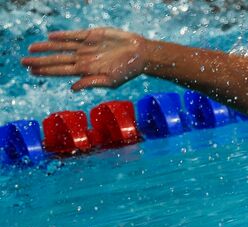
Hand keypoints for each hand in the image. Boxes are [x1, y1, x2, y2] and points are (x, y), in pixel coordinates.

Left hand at [21, 27, 147, 90]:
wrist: (140, 54)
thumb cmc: (128, 71)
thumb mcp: (110, 81)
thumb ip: (91, 83)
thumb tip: (72, 87)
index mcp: (86, 71)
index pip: (61, 71)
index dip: (46, 72)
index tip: (32, 73)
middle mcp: (83, 58)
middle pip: (57, 59)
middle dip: (40, 61)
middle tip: (23, 62)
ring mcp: (86, 46)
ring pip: (62, 46)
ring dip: (46, 47)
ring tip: (31, 49)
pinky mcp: (92, 35)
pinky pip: (74, 35)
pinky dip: (63, 36)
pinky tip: (51, 36)